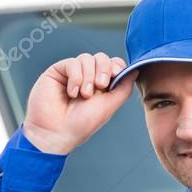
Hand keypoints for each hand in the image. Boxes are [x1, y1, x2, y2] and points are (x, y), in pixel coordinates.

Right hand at [23, 52, 138, 154]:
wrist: (55, 133)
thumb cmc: (80, 125)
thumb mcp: (108, 106)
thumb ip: (123, 88)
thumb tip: (135, 70)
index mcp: (101, 86)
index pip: (113, 65)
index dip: (117, 66)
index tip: (117, 74)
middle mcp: (87, 78)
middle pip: (101, 58)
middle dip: (104, 69)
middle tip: (101, 86)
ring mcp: (72, 74)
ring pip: (87, 58)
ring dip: (88, 76)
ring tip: (84, 95)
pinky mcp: (57, 72)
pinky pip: (72, 63)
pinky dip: (75, 77)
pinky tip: (72, 92)